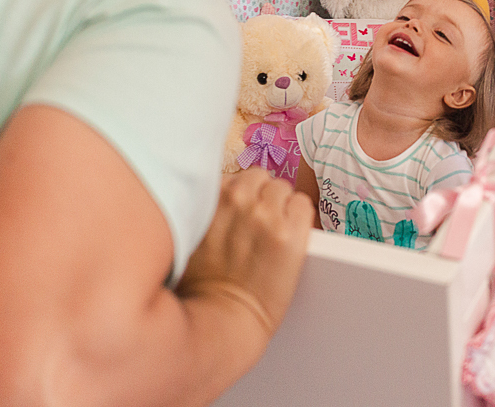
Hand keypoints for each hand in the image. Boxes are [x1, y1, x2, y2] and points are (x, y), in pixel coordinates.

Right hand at [177, 168, 311, 337]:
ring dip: (279, 206)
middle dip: (259, 196)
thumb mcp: (190, 232)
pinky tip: (288, 238)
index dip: (240, 194)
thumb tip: (224, 190)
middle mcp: (238, 200)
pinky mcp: (291, 234)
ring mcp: (266, 216)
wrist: (225, 318)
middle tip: (256, 224)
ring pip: (283, 188)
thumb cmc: (203, 283)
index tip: (240, 212)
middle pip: (260, 177)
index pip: (235, 176)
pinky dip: (299, 217)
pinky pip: (303, 205)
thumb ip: (207, 205)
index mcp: (210, 197)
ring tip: (271, 233)